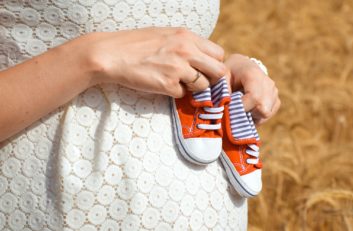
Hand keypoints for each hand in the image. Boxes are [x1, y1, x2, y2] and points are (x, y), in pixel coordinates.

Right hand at [80, 27, 226, 96]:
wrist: (111, 54)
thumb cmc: (136, 44)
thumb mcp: (166, 35)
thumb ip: (187, 44)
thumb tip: (203, 57)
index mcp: (187, 36)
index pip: (219, 53)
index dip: (215, 64)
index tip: (207, 70)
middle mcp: (186, 51)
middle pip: (219, 71)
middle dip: (213, 80)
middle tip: (202, 82)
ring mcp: (178, 68)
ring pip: (203, 86)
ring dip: (194, 89)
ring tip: (178, 83)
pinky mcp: (168, 85)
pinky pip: (183, 95)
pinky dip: (175, 93)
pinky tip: (162, 85)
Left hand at [225, 54, 279, 124]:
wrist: (242, 66)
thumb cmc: (230, 72)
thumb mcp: (222, 77)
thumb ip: (223, 91)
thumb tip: (225, 108)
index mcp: (254, 75)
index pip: (254, 98)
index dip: (242, 108)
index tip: (230, 110)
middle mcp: (268, 83)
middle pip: (262, 109)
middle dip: (247, 113)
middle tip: (235, 109)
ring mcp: (274, 92)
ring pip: (266, 114)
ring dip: (252, 115)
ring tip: (242, 107)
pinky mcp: (276, 99)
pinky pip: (269, 114)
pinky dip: (258, 116)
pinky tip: (249, 109)